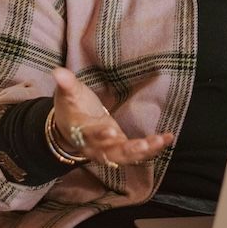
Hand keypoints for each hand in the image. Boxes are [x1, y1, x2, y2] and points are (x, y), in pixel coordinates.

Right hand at [51, 67, 173, 166]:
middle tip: (143, 145)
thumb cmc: (71, 109)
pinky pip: (138, 153)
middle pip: (111, 153)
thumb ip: (66, 84)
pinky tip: (168, 138)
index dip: (99, 135)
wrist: (70, 130)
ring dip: (145, 151)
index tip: (111, 131)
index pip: (90, 135)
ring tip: (161, 141)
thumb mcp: (68, 95)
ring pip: (127, 156)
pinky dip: (153, 148)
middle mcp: (96, 147)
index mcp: (81, 132)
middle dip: (128, 150)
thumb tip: (57, 71)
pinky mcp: (122, 150)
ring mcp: (110, 150)